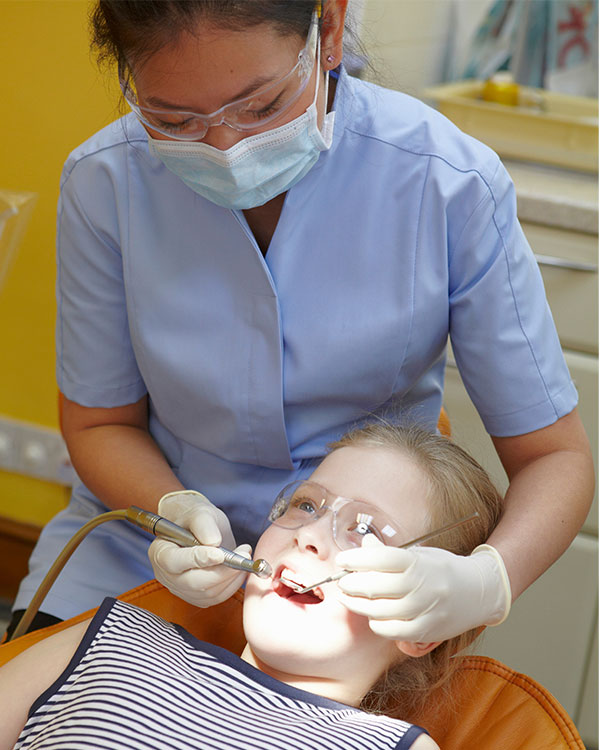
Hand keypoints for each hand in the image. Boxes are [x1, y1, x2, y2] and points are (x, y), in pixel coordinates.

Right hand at [148, 490, 248, 607]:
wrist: (198, 528)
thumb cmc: (195, 518)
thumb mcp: (199, 513)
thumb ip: (204, 525)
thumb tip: (214, 542)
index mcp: (160, 552)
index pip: (174, 562)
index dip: (197, 559)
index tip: (220, 553)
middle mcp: (167, 574)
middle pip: (193, 582)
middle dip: (222, 571)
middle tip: (243, 554)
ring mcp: (181, 588)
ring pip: (208, 593)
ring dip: (231, 577)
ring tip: (244, 556)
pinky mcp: (197, 596)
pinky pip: (216, 597)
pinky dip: (232, 584)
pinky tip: (240, 568)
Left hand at [335, 535, 510, 642]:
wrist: (478, 592)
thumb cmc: (443, 570)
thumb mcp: (419, 554)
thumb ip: (389, 553)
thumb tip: (364, 545)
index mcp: (417, 562)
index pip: (380, 558)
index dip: (356, 559)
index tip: (342, 560)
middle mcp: (421, 586)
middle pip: (375, 586)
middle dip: (351, 583)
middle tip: (342, 581)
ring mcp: (424, 610)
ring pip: (379, 611)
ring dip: (358, 605)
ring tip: (349, 598)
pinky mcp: (426, 631)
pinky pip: (391, 631)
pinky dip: (377, 624)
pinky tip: (372, 615)